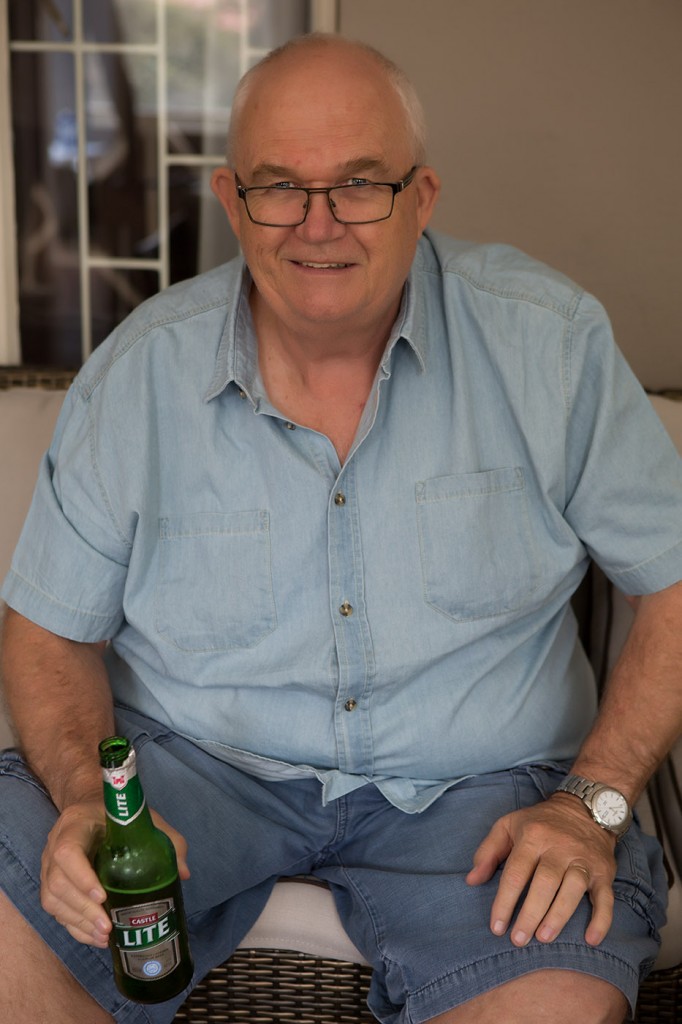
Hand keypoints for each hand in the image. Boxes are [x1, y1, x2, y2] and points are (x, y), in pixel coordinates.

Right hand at [40, 801, 189, 947]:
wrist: (92, 810)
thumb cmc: (120, 817)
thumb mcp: (146, 819)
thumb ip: (168, 841)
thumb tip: (183, 873)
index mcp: (76, 824)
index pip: (68, 852)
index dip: (82, 877)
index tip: (103, 896)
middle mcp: (55, 845)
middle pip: (58, 883)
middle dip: (83, 910)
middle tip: (108, 927)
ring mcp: (49, 865)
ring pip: (52, 900)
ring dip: (78, 922)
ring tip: (105, 936)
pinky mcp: (51, 883)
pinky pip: (55, 910)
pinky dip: (75, 927)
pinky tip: (96, 937)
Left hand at [466, 794, 617, 946]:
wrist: (584, 808)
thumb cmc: (539, 823)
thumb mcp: (508, 825)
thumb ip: (487, 851)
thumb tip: (471, 880)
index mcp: (533, 837)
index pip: (516, 872)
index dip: (504, 901)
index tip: (496, 927)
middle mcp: (560, 847)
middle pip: (545, 883)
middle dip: (530, 913)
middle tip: (518, 939)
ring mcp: (584, 860)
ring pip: (573, 889)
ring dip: (559, 916)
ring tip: (543, 938)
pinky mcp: (604, 871)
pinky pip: (606, 897)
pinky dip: (601, 920)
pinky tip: (591, 940)